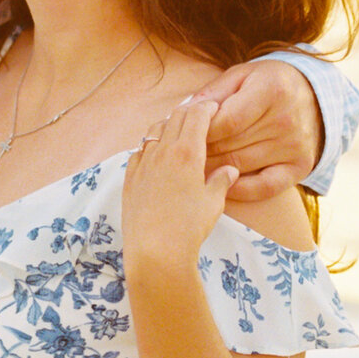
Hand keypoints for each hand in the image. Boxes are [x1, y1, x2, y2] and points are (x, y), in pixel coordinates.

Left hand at [123, 97, 237, 273]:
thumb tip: (229, 170)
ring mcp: (143, 163)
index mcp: (187, 152)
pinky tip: (155, 153)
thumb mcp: (213, 203)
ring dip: (168, 124)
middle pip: (175, 117)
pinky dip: (150, 145)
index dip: (206, 107)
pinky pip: (139, 151)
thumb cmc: (189, 227)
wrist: (155, 251)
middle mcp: (163, 151)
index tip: (214, 107)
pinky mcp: (130, 177)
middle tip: (199, 114)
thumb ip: (221, 181)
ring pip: (154, 130)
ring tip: (178, 130)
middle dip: (188, 111)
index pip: (196, 115)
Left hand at [191, 59, 324, 200]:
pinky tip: (223, 183)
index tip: (184, 133)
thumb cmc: (268, 83)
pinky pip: (264, 187)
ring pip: (240, 166)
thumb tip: (184, 112)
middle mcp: (286, 120)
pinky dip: (240, 189)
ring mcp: (295, 146)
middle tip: (182, 153)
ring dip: (212, 168)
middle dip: (201, 150)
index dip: (200, 130)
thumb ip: (213, 92)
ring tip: (194, 165)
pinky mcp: (300, 167)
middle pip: (230, 144)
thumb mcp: (242, 75)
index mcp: (272, 90)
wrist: (315, 95)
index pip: (226, 121)